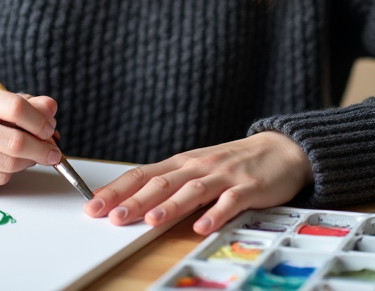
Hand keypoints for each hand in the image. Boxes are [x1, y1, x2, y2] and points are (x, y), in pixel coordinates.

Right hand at [0, 84, 60, 192]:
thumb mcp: (3, 104)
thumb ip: (31, 105)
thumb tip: (51, 108)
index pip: (16, 107)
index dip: (40, 121)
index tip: (50, 130)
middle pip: (15, 141)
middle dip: (42, 149)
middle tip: (53, 153)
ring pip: (9, 163)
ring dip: (29, 162)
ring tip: (31, 156)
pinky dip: (12, 174)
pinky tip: (9, 165)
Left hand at [82, 131, 312, 235]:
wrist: (281, 150)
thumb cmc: (233, 164)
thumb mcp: (198, 169)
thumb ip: (170, 185)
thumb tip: (131, 204)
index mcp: (181, 163)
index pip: (142, 174)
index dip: (117, 190)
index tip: (93, 205)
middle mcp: (198, 166)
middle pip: (162, 183)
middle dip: (135, 200)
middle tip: (112, 217)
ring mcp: (224, 176)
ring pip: (193, 190)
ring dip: (171, 206)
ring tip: (151, 220)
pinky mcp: (249, 188)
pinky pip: (231, 201)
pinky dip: (216, 213)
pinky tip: (203, 226)